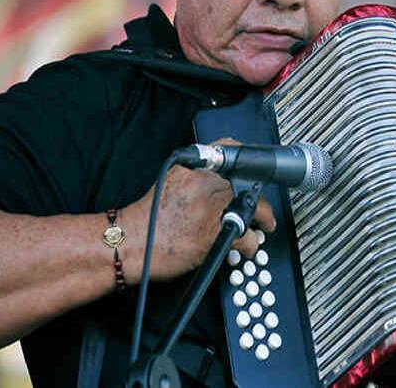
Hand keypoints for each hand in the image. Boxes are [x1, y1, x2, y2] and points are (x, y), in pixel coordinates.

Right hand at [124, 138, 275, 281]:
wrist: (130, 242)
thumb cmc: (147, 218)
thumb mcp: (170, 180)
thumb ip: (195, 174)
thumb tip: (218, 175)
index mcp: (193, 168)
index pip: (228, 150)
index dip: (247, 159)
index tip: (255, 170)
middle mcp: (204, 184)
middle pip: (246, 182)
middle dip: (259, 195)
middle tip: (262, 204)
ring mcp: (210, 209)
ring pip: (253, 208)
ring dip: (262, 218)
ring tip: (264, 224)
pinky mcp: (213, 234)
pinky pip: (245, 236)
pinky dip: (250, 243)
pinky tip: (247, 245)